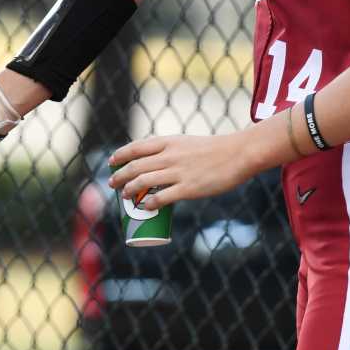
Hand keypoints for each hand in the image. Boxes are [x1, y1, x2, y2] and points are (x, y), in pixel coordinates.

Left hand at [108, 133, 253, 209]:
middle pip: (135, 166)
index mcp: (169, 142)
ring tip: (124, 196)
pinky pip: (162, 198)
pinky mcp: (188, 188)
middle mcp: (169, 156)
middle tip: (112, 183)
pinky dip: (149, 204)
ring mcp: (178, 172)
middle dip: (119, 176)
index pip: (136, 147)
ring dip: (129, 190)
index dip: (120, 155)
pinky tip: (144, 208)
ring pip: (143, 182)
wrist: (238, 154)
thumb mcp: (187, 142)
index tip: (111, 162)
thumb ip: (171, 150)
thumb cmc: (215, 149)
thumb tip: (157, 163)